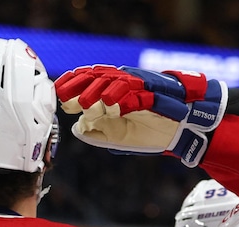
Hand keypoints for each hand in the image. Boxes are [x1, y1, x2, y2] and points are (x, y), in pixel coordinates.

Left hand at [54, 65, 227, 166]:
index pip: (88, 82)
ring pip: (112, 80)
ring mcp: (136, 86)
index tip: (56, 95)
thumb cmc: (151, 132)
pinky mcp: (151, 90)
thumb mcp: (120, 137)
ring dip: (96, 91)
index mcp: (112, 93)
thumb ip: (99, 133)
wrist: (181, 130)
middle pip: (95, 76)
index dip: (71, 85)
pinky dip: (122, 96)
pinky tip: (111, 105)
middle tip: (63, 96)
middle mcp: (122, 85)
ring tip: (83, 103)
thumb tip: (78, 128)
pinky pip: (134, 90)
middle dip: (77, 85)